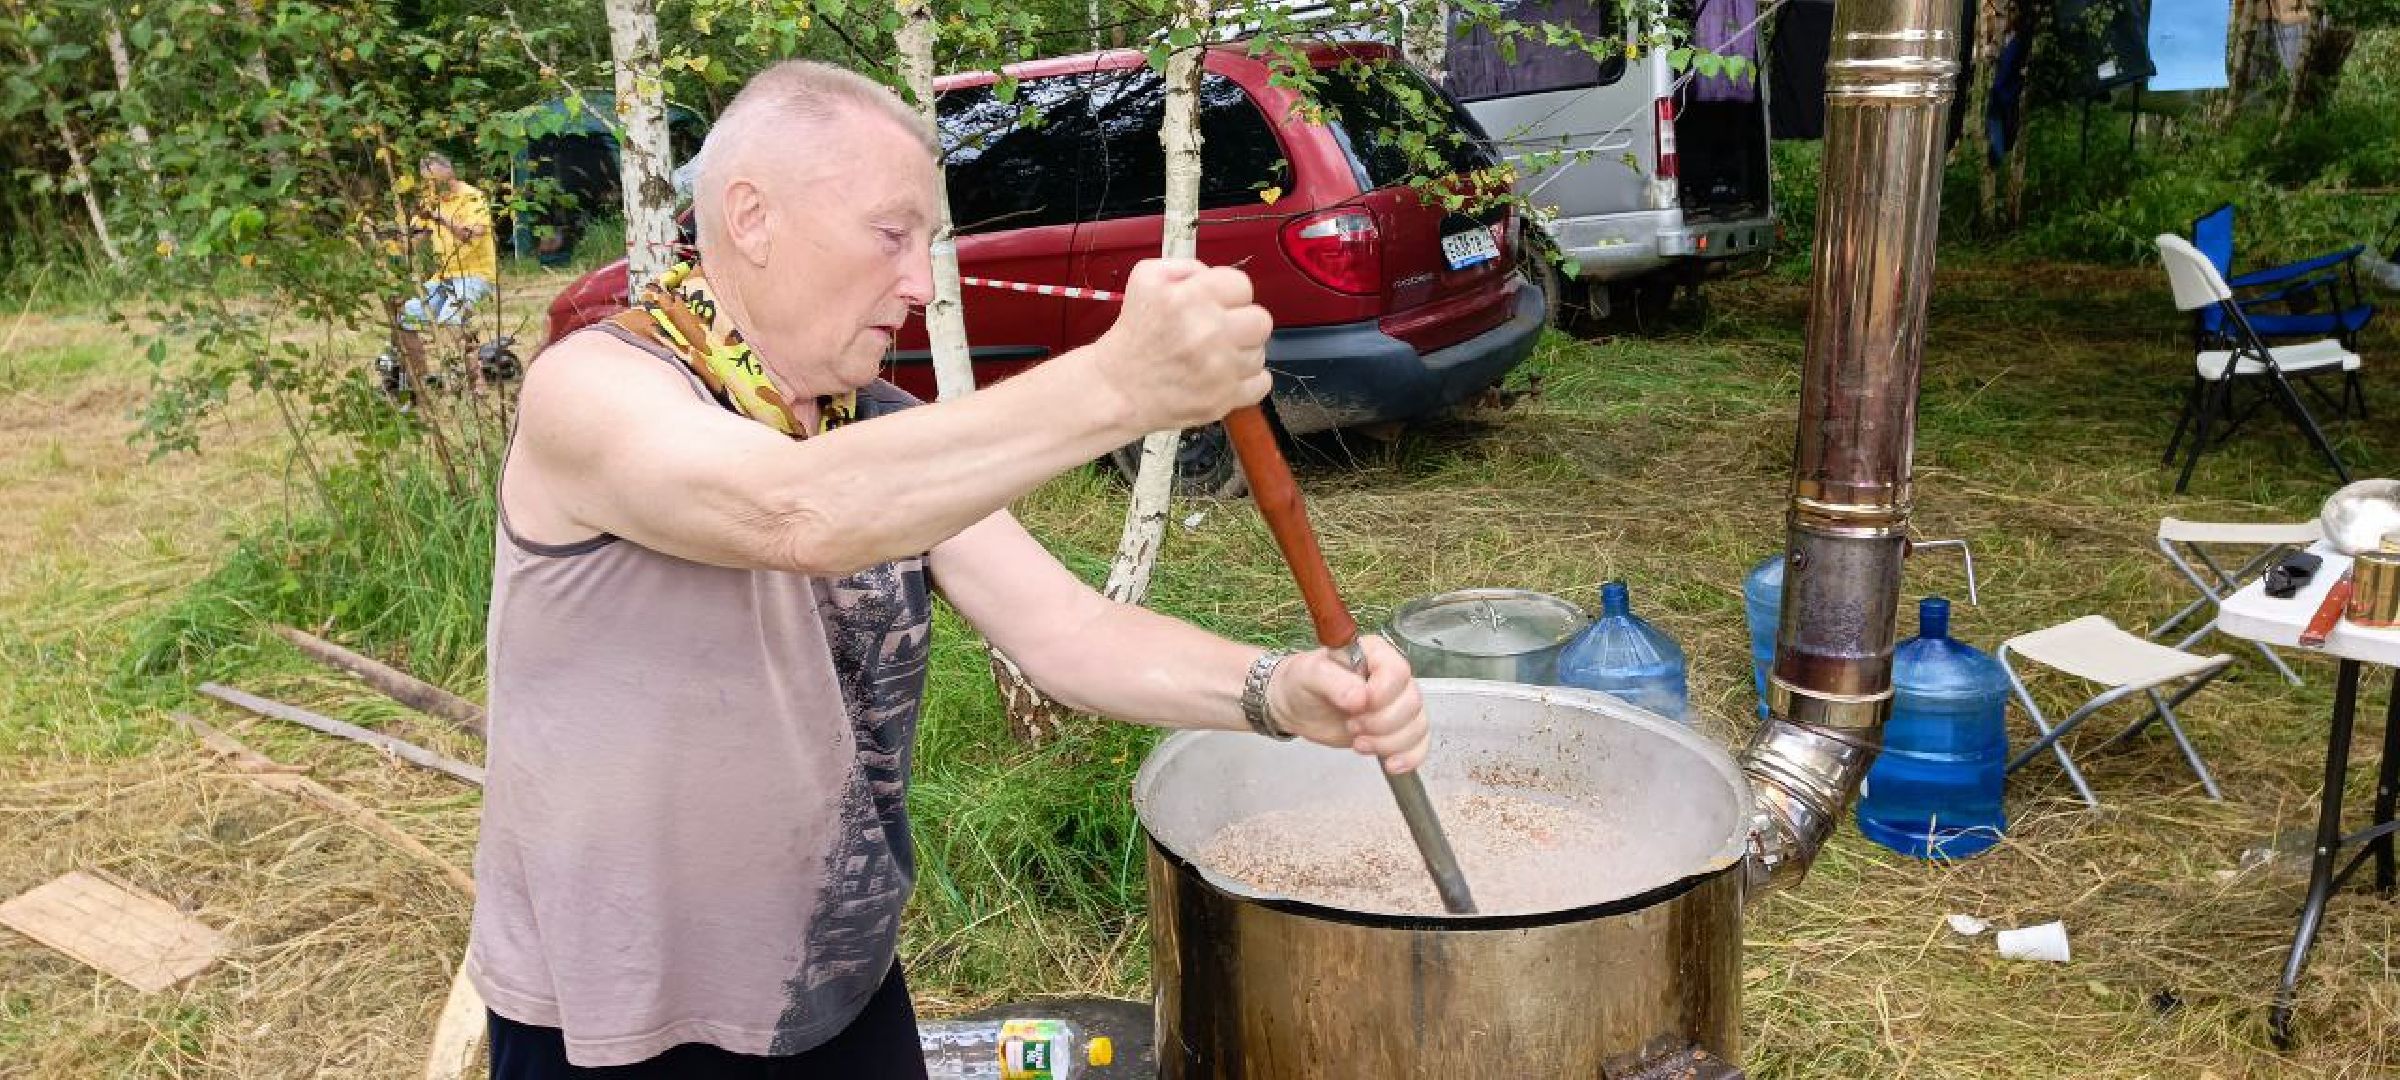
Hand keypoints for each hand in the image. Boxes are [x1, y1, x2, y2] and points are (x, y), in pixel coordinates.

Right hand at [1089, 259, 1272, 431]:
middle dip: (1242, 323)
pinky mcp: (1223, 399)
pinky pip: (1261, 383)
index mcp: (1190, 298)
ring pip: (1260, 353)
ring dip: (1241, 353)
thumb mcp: (1146, 279)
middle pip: (1261, 320)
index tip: (1217, 305)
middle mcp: (1208, 332)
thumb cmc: (1134, 336)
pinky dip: (1246, 381)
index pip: (1242, 285)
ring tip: (1214, 356)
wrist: (1117, 390)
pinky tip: (1223, 376)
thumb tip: (1214, 276)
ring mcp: (1219, 369)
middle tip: (1221, 331)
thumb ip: (1186, 267)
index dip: (1229, 294)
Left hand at [1266, 636, 1430, 772]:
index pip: (1397, 671)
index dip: (1383, 693)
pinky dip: (1409, 757)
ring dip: (1390, 742)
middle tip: (1351, 726)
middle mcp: (1392, 677)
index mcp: (1375, 654)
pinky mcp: (1397, 729)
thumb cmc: (1302, 683)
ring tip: (1359, 744)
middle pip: (1411, 702)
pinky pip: (1419, 743)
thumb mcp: (1309, 675)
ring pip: (1417, 725)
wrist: (1297, 708)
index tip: (1358, 706)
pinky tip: (1391, 764)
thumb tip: (1359, 697)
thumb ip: (1333, 681)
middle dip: (1381, 723)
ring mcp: (1397, 704)